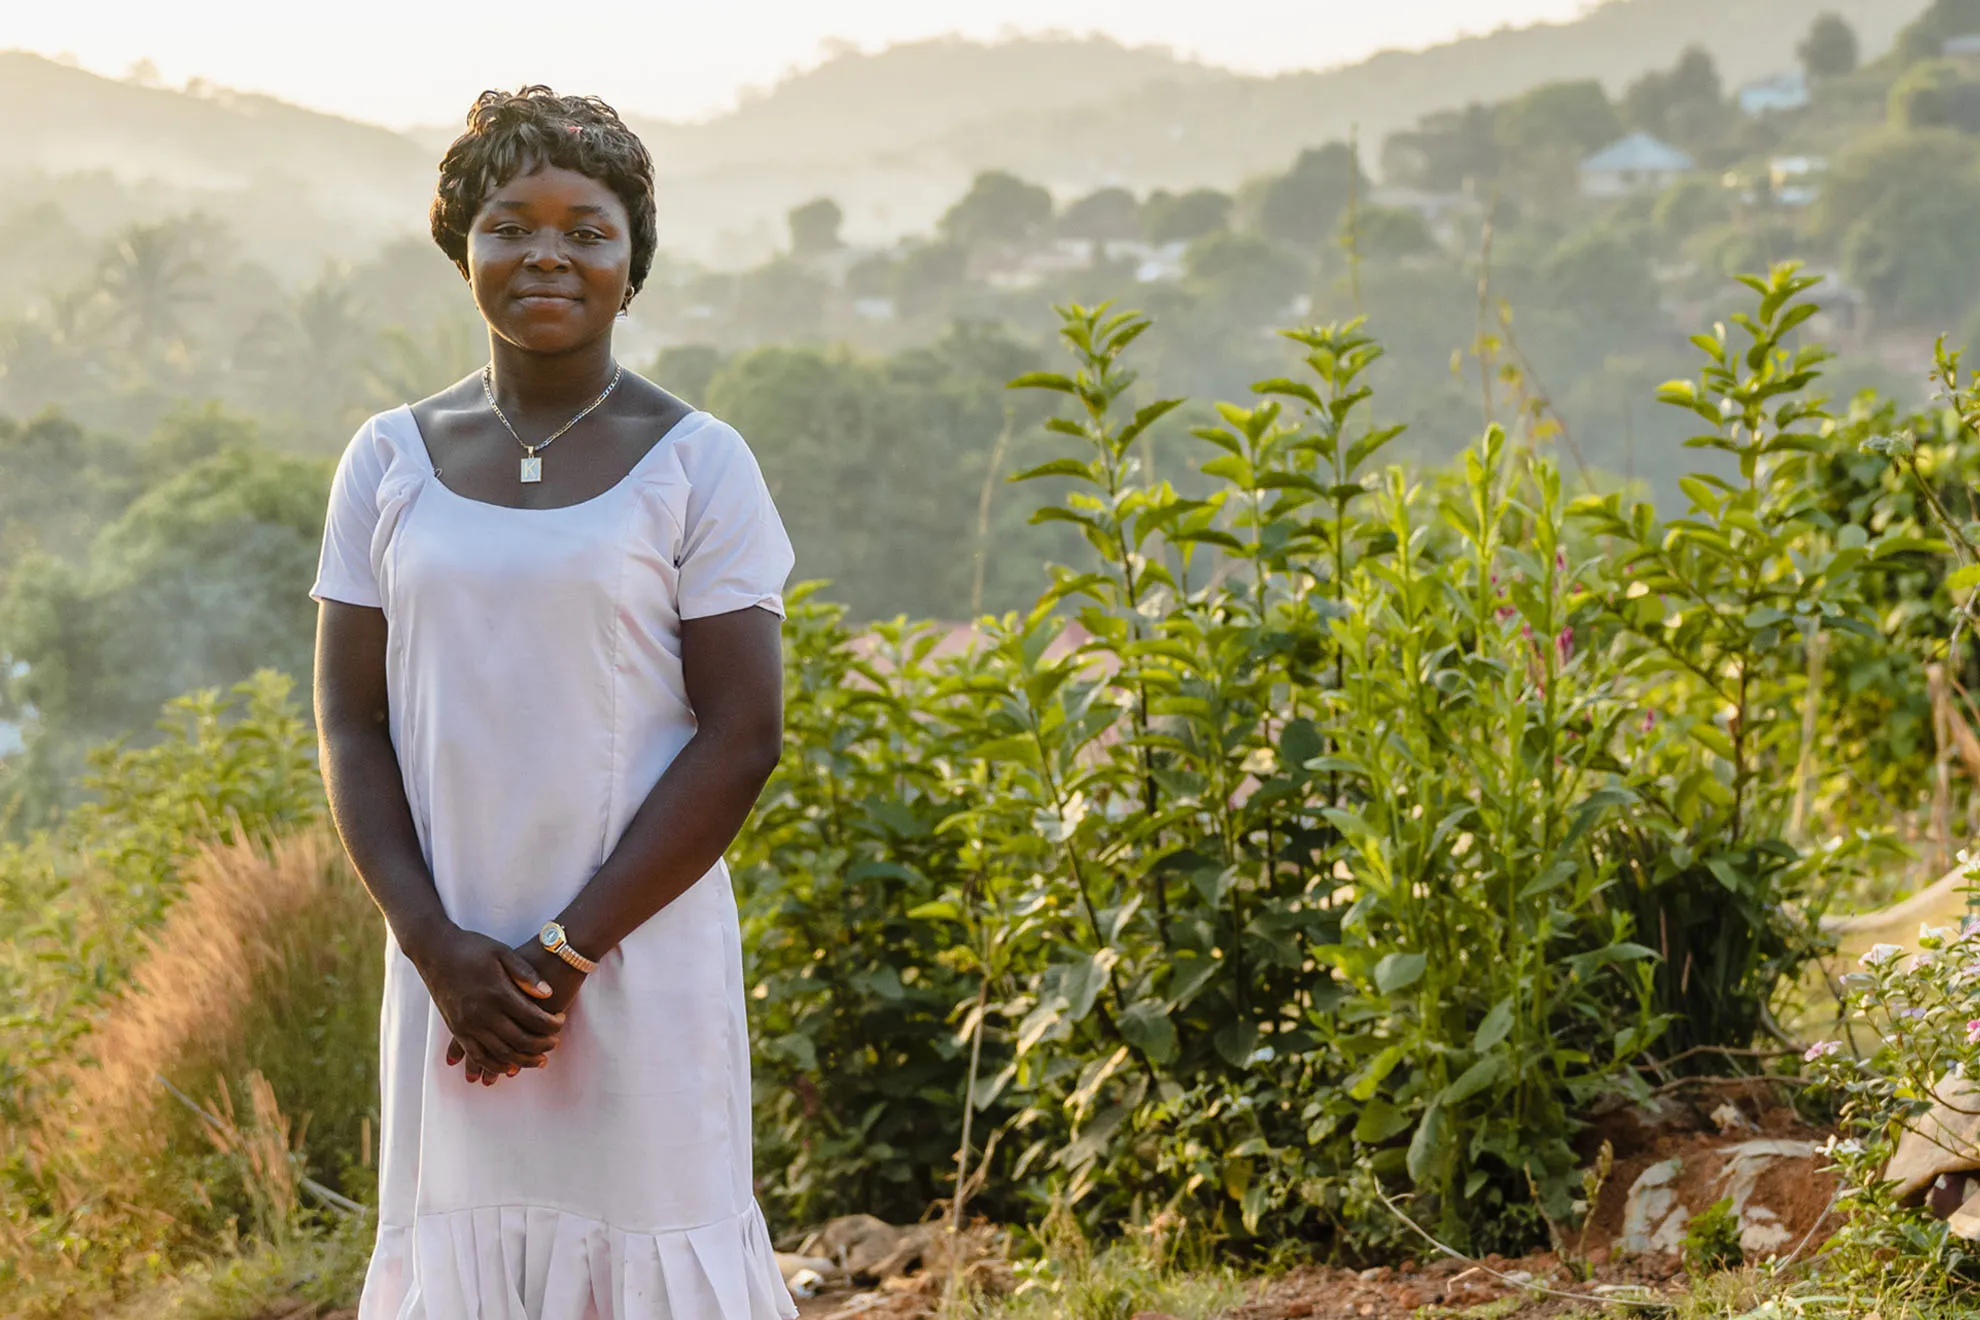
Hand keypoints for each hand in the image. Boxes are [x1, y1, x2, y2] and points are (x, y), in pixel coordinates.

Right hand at [409, 925, 566, 1084]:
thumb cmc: (471, 947)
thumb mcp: (502, 952)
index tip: (561, 1021)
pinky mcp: (456, 1029)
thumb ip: (526, 974)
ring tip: (539, 1060)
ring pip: (500, 1053)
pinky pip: (477, 1054)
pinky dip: (495, 1065)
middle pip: (519, 1040)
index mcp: (497, 992)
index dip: (552, 1024)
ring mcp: (467, 1024)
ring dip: (522, 1060)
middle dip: (542, 1045)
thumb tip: (548, 994)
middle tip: (555, 1044)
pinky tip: (509, 1067)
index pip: (533, 1018)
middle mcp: (481, 1012)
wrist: (434, 950)